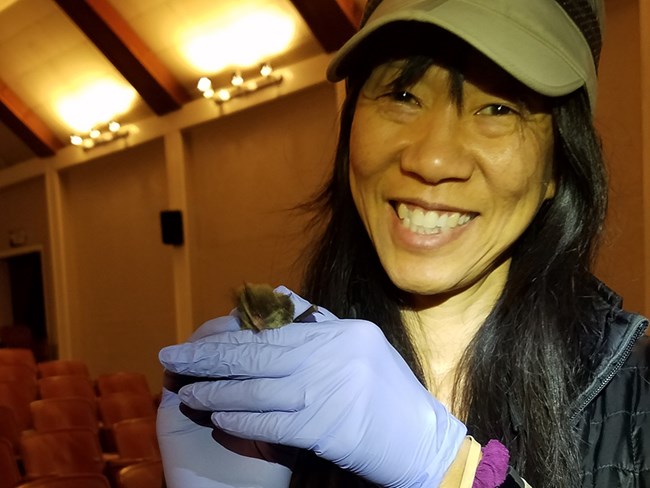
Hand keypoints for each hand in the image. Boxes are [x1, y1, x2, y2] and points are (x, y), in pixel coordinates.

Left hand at [160, 312, 465, 486]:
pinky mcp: (324, 428)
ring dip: (216, 393)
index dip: (227, 336)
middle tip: (171, 357)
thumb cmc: (391, 395)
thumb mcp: (362, 348)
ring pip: (256, 389)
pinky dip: (241, 421)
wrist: (425, 440)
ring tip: (186, 393)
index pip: (271, 331)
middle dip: (208, 358)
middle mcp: (332, 354)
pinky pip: (271, 422)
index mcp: (341, 331)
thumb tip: (276, 307)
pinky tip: (217, 420)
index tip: (196, 340)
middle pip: (256, 354)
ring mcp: (328, 390)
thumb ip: (320, 327)